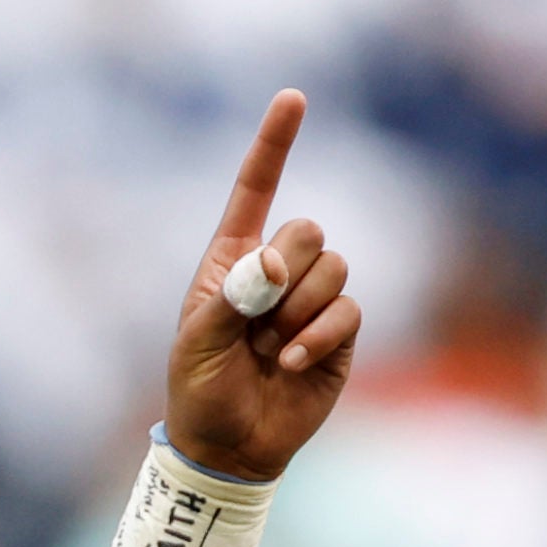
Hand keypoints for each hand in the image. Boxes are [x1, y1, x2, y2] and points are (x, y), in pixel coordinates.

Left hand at [166, 90, 361, 482]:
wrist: (229, 448)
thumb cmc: (200, 393)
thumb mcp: (198, 344)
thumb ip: (231, 298)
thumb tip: (273, 263)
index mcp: (231, 263)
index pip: (255, 193)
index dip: (274, 146)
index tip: (292, 98)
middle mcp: (275, 274)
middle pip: (309, 228)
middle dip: (288, 265)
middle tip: (259, 311)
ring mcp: (310, 302)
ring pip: (334, 267)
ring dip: (300, 310)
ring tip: (270, 350)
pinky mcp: (339, 333)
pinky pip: (348, 310)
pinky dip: (318, 336)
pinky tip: (289, 364)